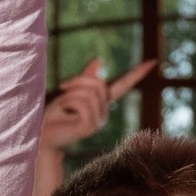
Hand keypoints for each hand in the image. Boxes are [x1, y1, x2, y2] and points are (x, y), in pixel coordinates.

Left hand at [39, 56, 155, 156]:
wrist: (42, 135)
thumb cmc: (54, 114)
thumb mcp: (70, 91)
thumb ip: (84, 78)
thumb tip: (99, 61)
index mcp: (102, 103)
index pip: (123, 85)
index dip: (137, 73)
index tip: (152, 61)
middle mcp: (105, 113)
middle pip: (98, 83)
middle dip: (78, 80)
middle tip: (62, 87)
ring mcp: (99, 122)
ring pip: (89, 92)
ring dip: (70, 94)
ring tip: (62, 105)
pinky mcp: (90, 127)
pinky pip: (82, 104)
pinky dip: (68, 102)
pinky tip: (64, 113)